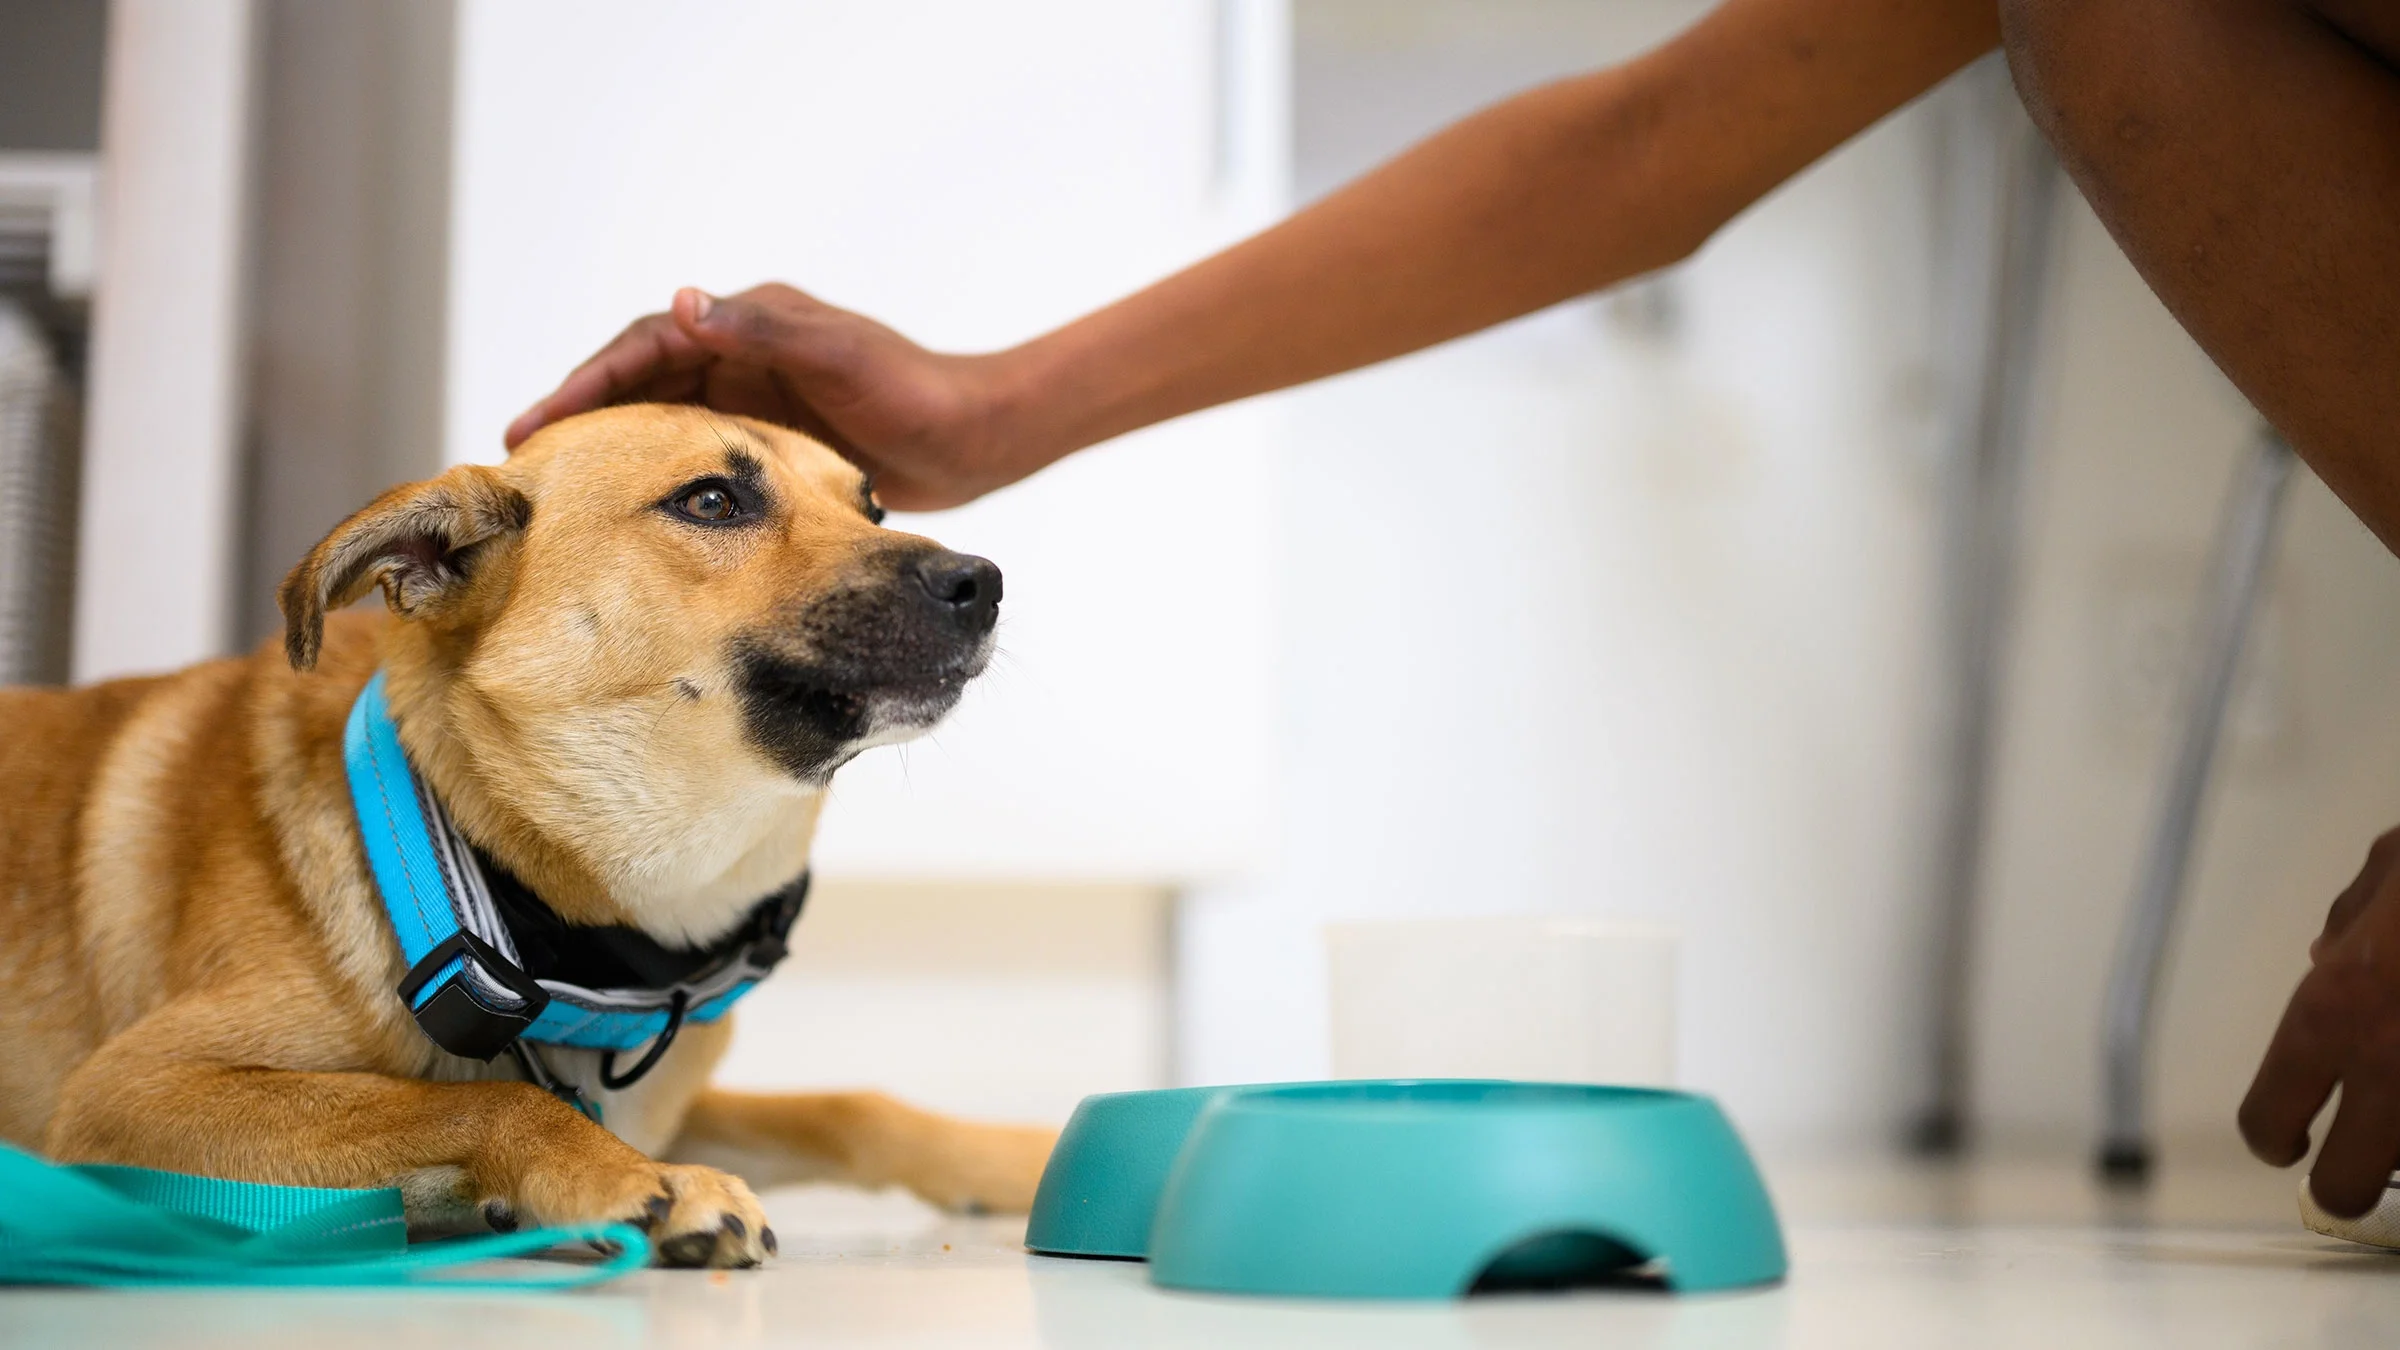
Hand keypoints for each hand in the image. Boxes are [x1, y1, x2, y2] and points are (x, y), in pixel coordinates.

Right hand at [504, 285, 1034, 510]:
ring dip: (614, 447)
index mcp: (750, 323)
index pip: (648, 344)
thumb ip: (765, 330)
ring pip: (663, 421)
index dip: (588, 380)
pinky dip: (659, 476)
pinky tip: (630, 512)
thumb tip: (686, 303)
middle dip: (584, 416)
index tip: (537, 422)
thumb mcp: (838, 354)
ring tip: (560, 490)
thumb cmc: (912, 391)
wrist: (972, 438)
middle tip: (524, 463)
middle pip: (642, 382)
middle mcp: (744, 354)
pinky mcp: (771, 442)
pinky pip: (699, 457)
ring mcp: (755, 398)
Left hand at [2239, 826, 2399, 1216]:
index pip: (2271, 1107)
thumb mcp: (2398, 865)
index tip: (2289, 1142)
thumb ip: (2352, 918)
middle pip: (2351, 1181)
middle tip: (2361, 1162)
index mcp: (2340, 1006)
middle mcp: (2391, 1067)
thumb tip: (2326, 958)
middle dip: (2351, 1181)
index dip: (2273, 1133)